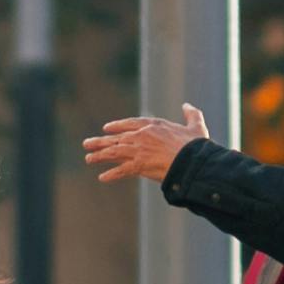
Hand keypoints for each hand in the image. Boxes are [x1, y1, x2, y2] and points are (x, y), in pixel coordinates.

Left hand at [81, 107, 205, 183]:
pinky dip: (112, 174)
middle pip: (117, 138)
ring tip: (88, 158)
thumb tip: (187, 105)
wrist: (193, 161)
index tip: (107, 128)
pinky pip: (121, 171)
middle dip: (101, 141)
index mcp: (154, 125)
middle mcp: (142, 136)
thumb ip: (192, 114)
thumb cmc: (196, 145)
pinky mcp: (138, 165)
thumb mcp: (196, 126)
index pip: (130, 124)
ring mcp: (138, 150)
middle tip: (87, 143)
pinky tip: (102, 178)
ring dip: (100, 156)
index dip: (117, 126)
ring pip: (114, 152)